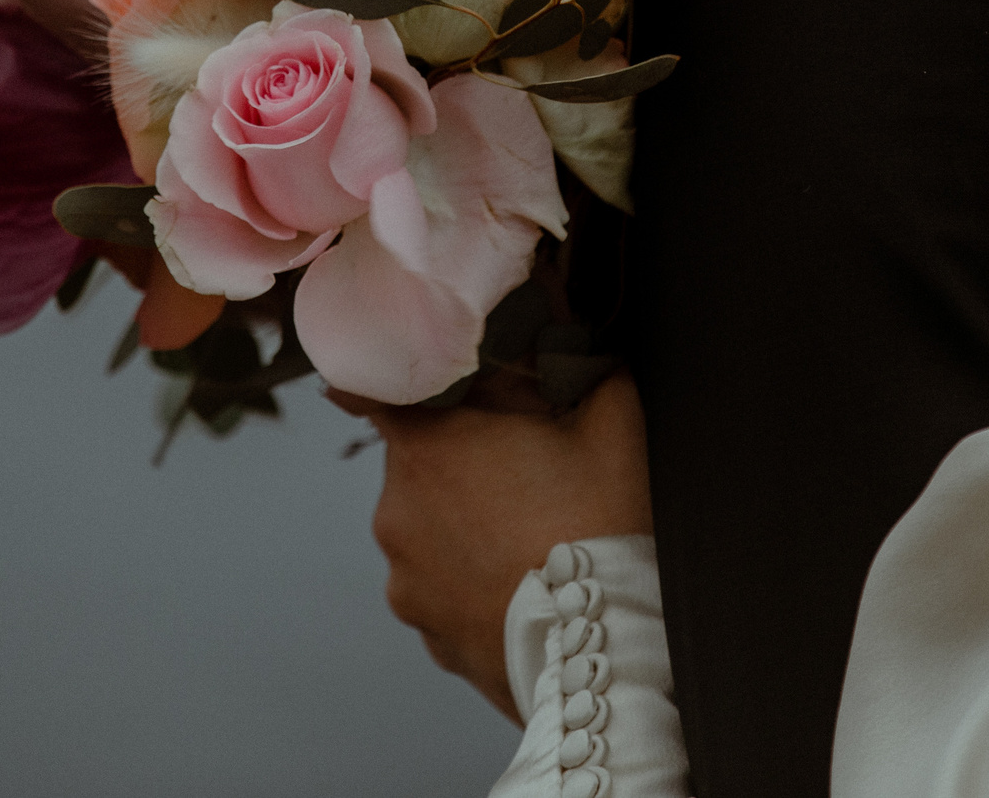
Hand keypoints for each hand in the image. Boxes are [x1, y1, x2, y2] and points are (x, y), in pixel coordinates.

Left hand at [330, 372, 652, 725]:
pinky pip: (440, 588)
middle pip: (418, 460)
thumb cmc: (603, 525)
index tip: (437, 383)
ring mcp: (404, 580)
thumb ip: (579, 362)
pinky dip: (470, 581)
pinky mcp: (426, 634)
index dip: (412, 380)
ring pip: (428, 529)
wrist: (607, 652)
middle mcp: (394, 511)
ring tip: (530, 538)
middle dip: (462, 457)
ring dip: (463, 524)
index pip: (378, 389)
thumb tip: (566, 336)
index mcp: (424, 445)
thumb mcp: (610, 420)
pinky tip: (521, 583)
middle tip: (524, 468)